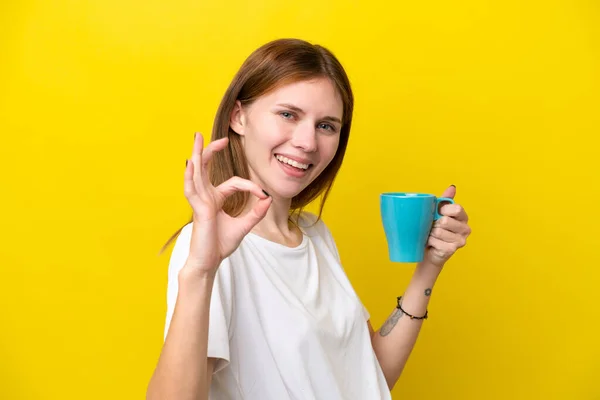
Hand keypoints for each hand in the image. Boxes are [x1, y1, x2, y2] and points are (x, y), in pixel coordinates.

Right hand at [182, 132, 271, 274]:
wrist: (210, 261)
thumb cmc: (221, 244)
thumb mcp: (244, 225)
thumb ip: (256, 212)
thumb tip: (268, 198)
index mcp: (216, 198)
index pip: (234, 182)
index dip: (251, 187)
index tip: (264, 195)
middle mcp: (206, 196)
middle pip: (206, 167)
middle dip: (210, 150)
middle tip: (218, 137)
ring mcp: (200, 201)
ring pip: (197, 172)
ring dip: (198, 154)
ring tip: (197, 137)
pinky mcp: (197, 209)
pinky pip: (191, 189)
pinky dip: (190, 175)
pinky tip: (191, 162)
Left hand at [423, 185, 470, 267]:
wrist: (428, 251)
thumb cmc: (433, 229)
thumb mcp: (438, 211)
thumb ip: (445, 200)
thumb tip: (452, 187)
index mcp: (463, 216)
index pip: (456, 208)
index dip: (443, 210)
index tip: (437, 213)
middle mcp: (465, 229)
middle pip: (445, 220)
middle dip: (434, 223)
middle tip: (432, 227)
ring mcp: (460, 240)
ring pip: (438, 231)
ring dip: (430, 232)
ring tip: (431, 235)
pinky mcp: (452, 250)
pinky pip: (435, 241)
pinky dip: (429, 241)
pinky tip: (431, 243)